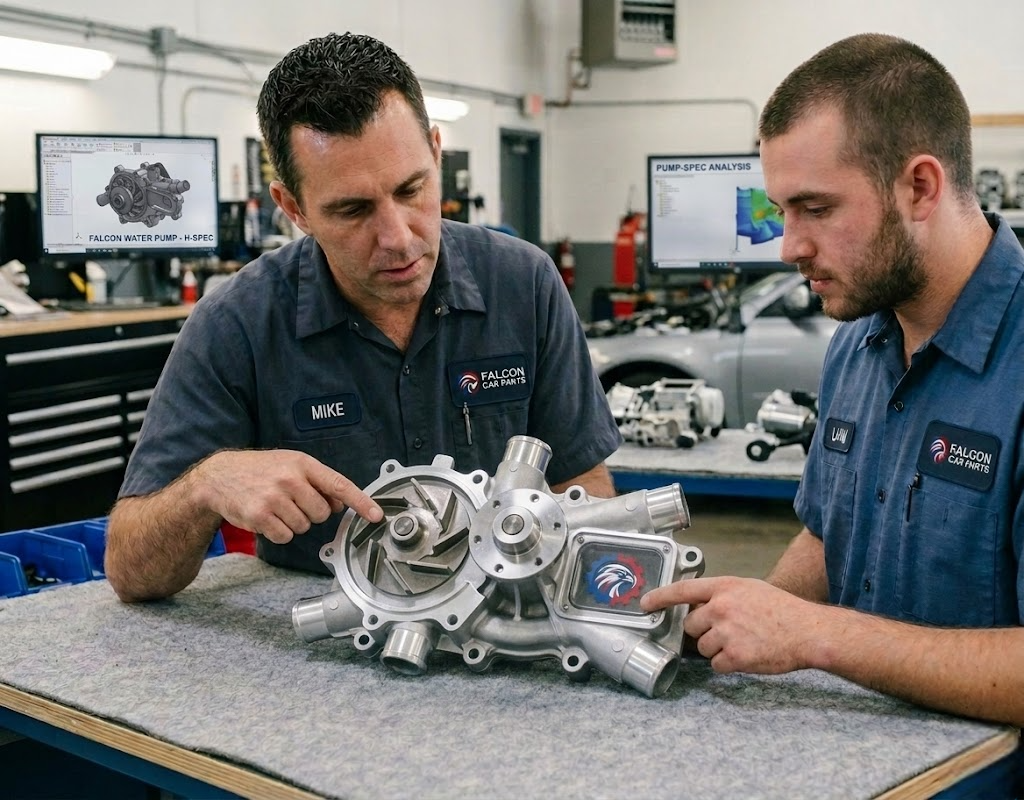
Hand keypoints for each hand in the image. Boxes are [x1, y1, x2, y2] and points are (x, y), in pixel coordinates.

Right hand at [195, 449, 382, 543]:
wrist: (220, 476)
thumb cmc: (261, 470)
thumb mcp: (291, 465)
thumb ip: (318, 482)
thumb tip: (340, 504)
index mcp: (303, 464)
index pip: (339, 484)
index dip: (361, 501)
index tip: (376, 515)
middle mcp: (290, 479)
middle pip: (322, 513)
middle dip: (312, 513)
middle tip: (293, 502)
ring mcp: (274, 498)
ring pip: (304, 526)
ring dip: (293, 522)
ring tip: (276, 506)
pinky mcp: (260, 516)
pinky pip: (285, 536)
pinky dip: (279, 532)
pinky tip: (267, 517)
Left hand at [641, 576, 818, 674]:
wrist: (807, 632)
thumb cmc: (781, 610)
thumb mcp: (749, 589)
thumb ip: (722, 595)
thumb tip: (699, 605)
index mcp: (724, 587)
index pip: (682, 590)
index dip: (659, 598)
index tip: (645, 604)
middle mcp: (721, 608)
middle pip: (690, 625)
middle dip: (704, 631)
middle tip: (729, 631)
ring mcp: (726, 632)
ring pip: (702, 648)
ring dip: (717, 649)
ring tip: (743, 642)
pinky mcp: (734, 656)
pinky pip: (716, 665)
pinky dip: (728, 665)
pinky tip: (746, 655)